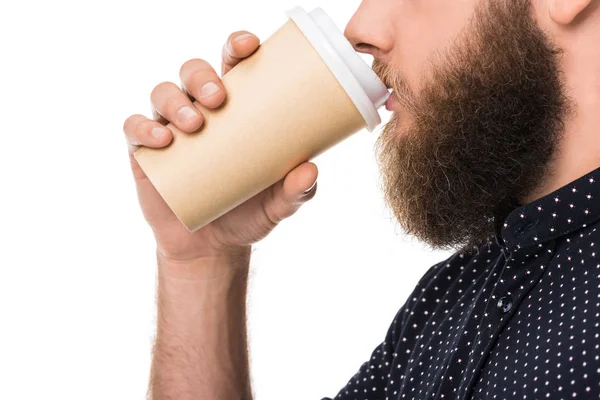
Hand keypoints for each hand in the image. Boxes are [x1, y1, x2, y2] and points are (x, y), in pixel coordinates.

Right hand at [123, 31, 317, 262]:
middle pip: (193, 72)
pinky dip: (143, 128)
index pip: (232, 65)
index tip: (248, 45)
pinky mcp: (145, 153)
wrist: (212, 248)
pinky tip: (161, 139)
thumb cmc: (248, 213)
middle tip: (219, 99)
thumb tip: (310, 169)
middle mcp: (200, 111)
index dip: (236, 45)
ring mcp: (170, 129)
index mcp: (235, 109)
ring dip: (175, 101)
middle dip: (202, 76)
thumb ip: (297, 191)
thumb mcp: (278, 204)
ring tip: (193, 124)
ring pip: (163, 93)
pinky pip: (135, 127)